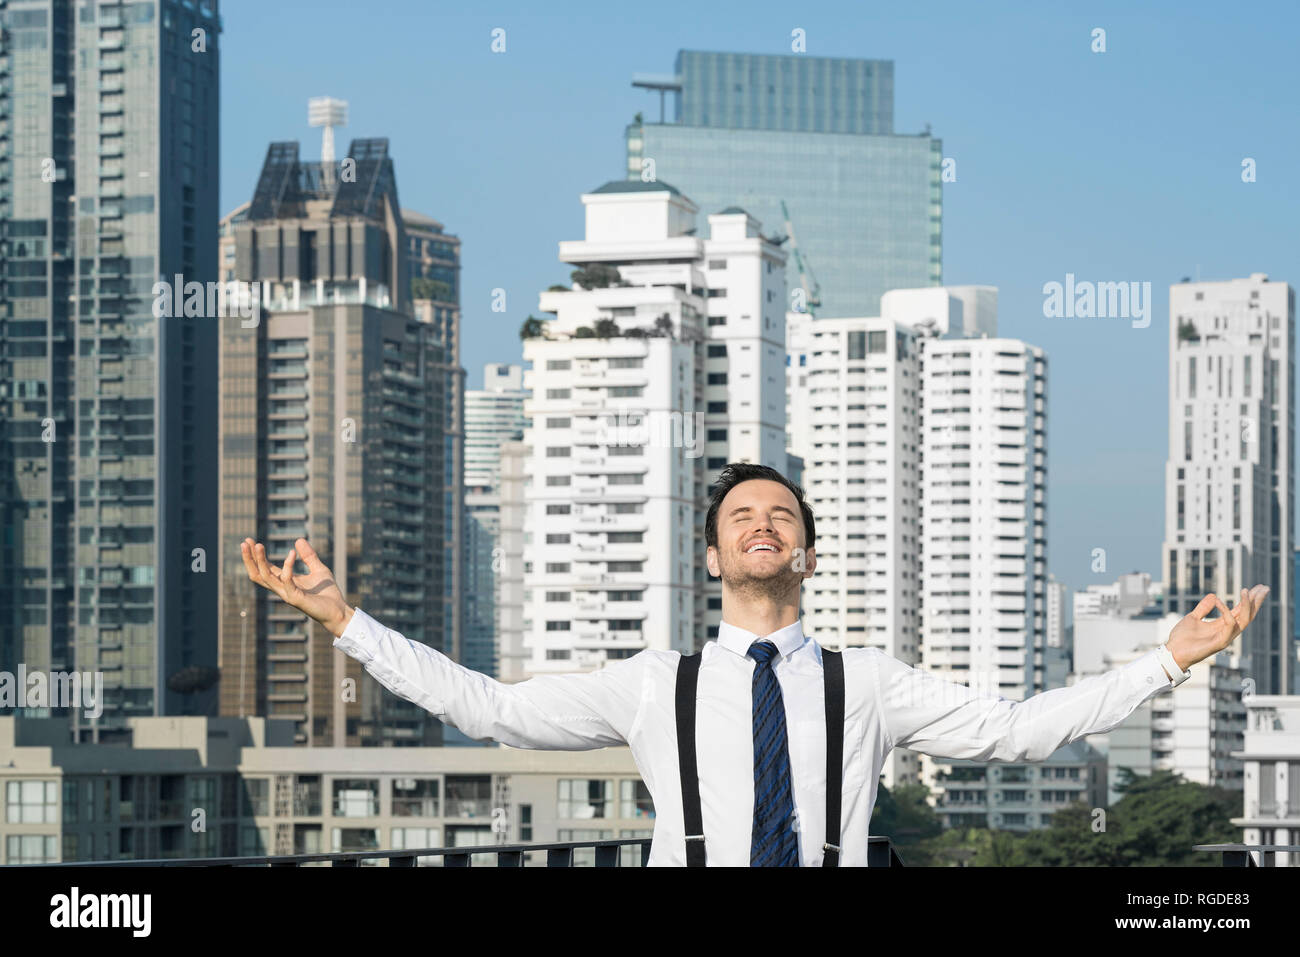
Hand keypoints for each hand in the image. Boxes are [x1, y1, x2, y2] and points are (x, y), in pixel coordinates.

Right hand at [240, 537, 354, 636]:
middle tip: (245, 542)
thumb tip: (298, 540)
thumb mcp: (318, 569)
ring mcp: (287, 594)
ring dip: (261, 561)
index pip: (265, 568)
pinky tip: (292, 553)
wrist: (339, 611)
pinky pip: (287, 581)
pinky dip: (288, 566)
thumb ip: (308, 556)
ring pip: (266, 577)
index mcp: (285, 582)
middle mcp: (282, 589)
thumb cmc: (328, 594)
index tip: (250, 540)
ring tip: (259, 545)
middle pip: (258, 574)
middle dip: (250, 558)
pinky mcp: (296, 598)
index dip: (256, 555)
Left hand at [1166, 585, 1269, 670]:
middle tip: (1264, 588)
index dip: (1248, 600)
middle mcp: (1227, 631)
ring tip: (1246, 591)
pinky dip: (1225, 612)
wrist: (1173, 653)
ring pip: (1243, 620)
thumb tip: (1213, 595)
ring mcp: (1225, 637)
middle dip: (1256, 602)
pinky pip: (1228, 625)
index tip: (1257, 587)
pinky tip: (1218, 600)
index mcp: (1222, 625)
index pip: (1240, 611)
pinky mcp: (1220, 643)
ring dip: (1246, 605)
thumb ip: (1203, 608)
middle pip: (1247, 615)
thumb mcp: (1192, 618)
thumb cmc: (1182, 638)